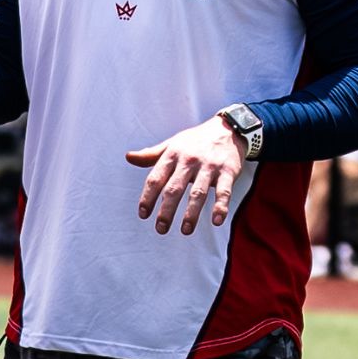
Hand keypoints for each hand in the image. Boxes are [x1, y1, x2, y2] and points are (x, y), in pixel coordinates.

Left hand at [126, 115, 245, 234]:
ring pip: (198, 193)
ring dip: (191, 214)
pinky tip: (216, 221)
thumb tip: (128, 157)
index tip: (143, 214)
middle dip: (166, 211)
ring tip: (185, 230)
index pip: (155, 179)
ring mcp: (209, 166)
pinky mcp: (228, 171)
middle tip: (160, 229)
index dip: (147, 197)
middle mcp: (189, 161)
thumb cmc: (195, 140)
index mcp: (172, 155)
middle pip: (174, 189)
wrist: (227, 128)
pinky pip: (224, 191)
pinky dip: (221, 206)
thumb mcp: (172, 144)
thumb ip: (151, 154)